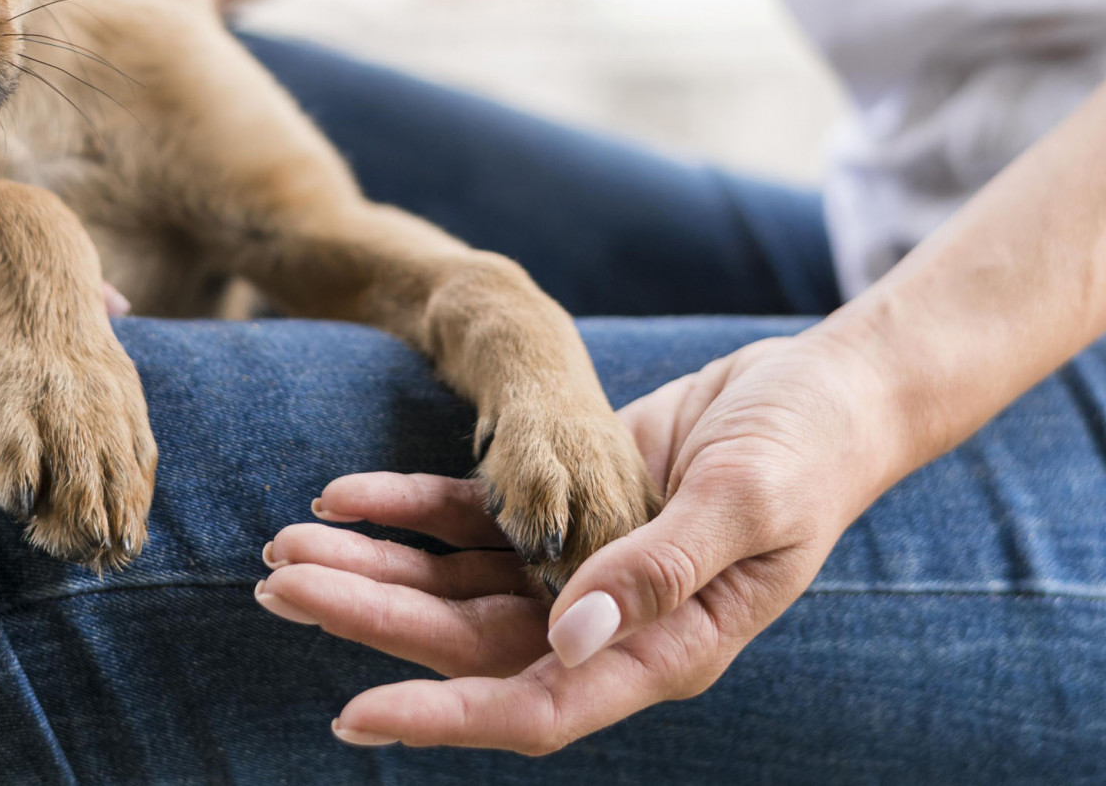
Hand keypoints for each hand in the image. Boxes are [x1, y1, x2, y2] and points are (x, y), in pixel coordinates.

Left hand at [254, 331, 907, 753]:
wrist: (828, 389)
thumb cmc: (809, 453)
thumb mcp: (746, 503)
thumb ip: (659, 572)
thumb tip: (568, 641)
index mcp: (663, 650)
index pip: (534, 706)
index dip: (443, 716)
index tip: (354, 713)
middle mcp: (606, 623)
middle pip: (466, 644)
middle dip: (369, 619)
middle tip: (277, 588)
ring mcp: (580, 566)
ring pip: (453, 584)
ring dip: (370, 566)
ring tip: (283, 547)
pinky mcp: (565, 504)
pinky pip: (468, 517)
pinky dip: (406, 507)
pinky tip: (343, 493)